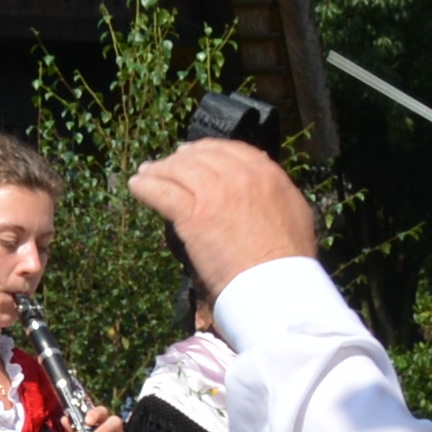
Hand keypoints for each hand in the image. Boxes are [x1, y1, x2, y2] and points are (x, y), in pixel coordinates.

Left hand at [127, 138, 323, 294]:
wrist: (276, 282)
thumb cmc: (289, 257)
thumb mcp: (294, 211)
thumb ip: (275, 190)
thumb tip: (262, 180)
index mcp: (265, 173)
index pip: (227, 150)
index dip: (204, 149)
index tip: (190, 153)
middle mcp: (238, 176)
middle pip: (198, 157)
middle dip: (179, 159)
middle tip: (165, 165)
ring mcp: (213, 193)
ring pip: (177, 171)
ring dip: (158, 171)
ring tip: (145, 174)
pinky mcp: (192, 215)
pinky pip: (161, 192)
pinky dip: (145, 187)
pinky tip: (136, 186)